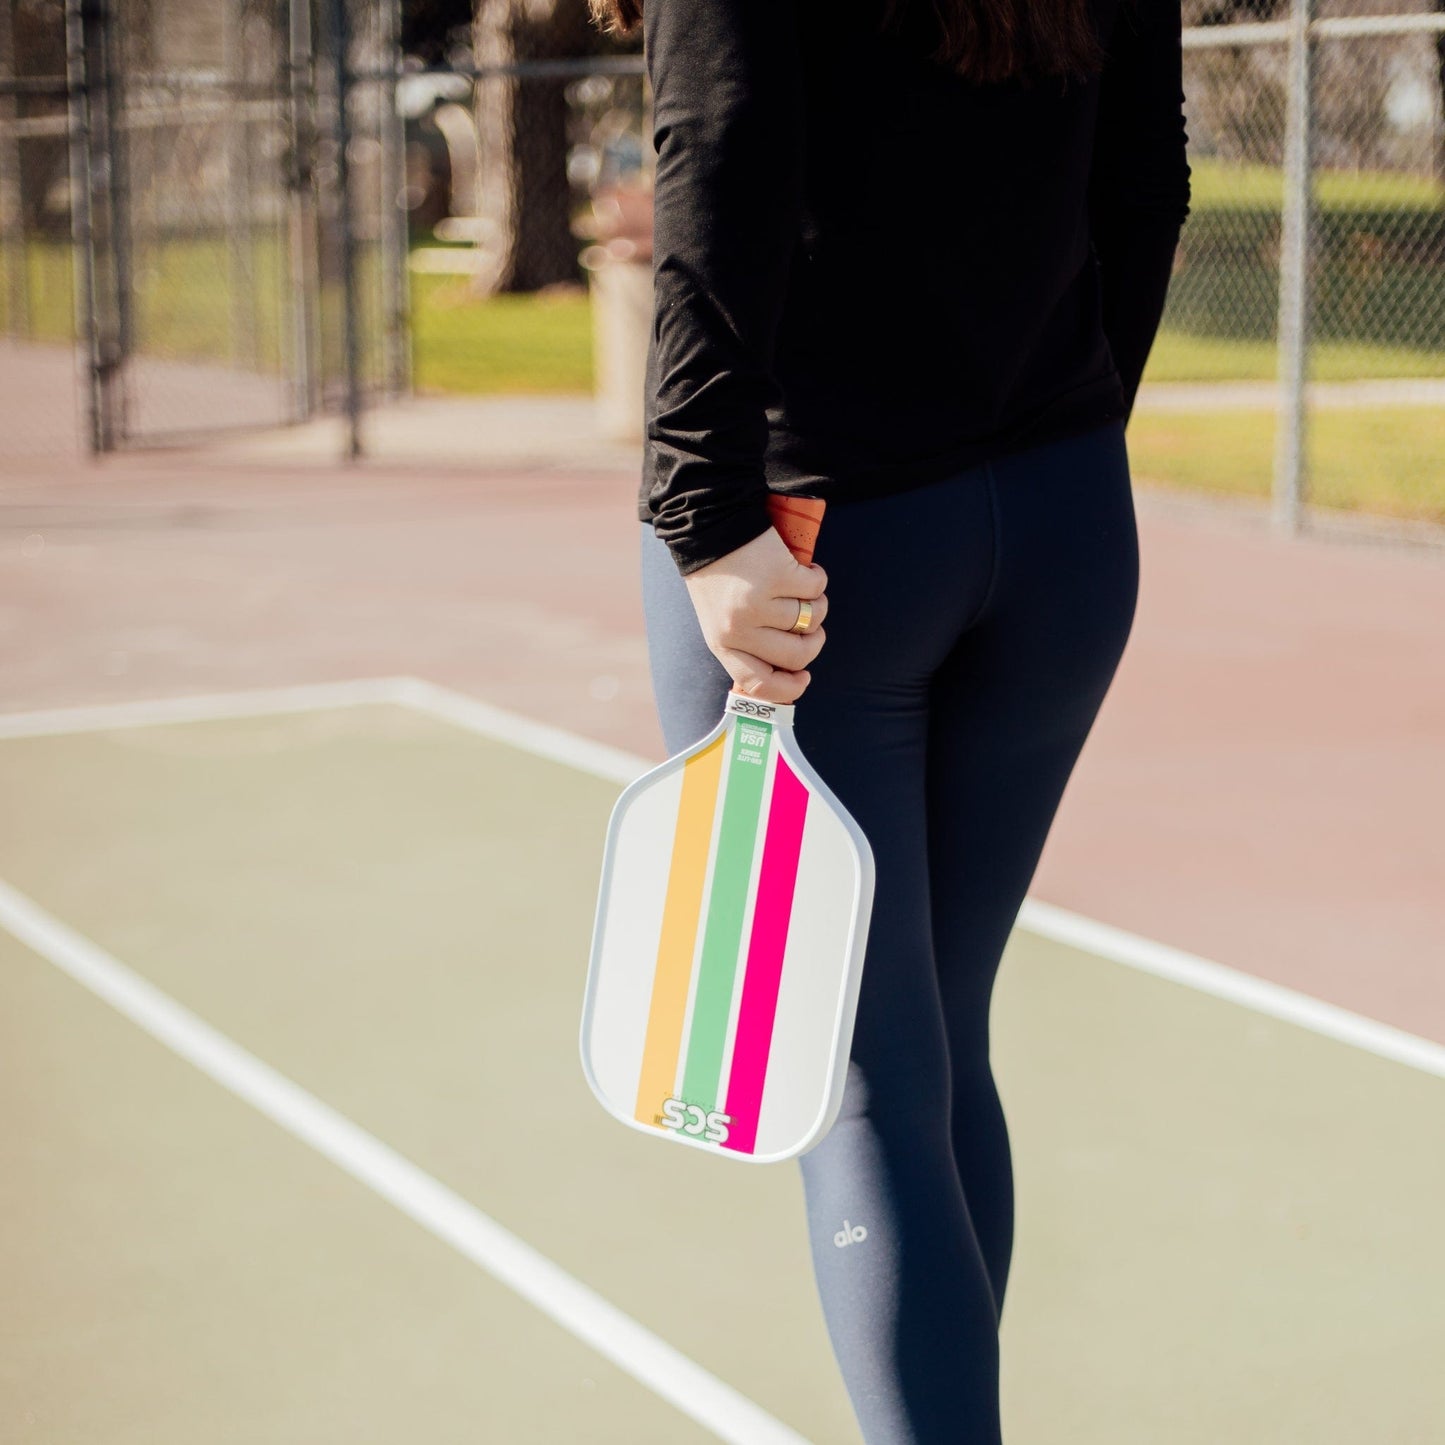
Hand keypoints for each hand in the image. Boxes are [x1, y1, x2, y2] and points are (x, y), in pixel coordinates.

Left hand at [683, 526, 828, 703]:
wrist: (708, 524)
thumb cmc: (719, 574)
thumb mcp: (719, 617)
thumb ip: (746, 643)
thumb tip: (790, 669)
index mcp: (721, 642)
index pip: (757, 684)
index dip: (787, 688)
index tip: (804, 677)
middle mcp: (738, 628)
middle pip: (797, 654)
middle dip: (815, 640)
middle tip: (813, 624)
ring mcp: (759, 603)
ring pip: (812, 618)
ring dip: (816, 602)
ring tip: (799, 586)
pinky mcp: (778, 575)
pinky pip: (816, 588)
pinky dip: (816, 577)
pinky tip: (803, 568)